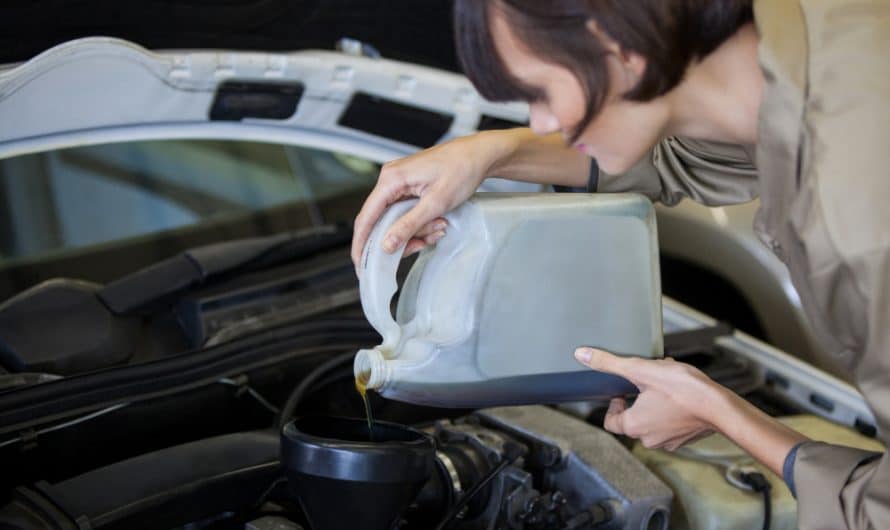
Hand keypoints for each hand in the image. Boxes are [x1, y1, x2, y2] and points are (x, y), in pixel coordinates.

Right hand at [350, 131, 515, 270]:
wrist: (479, 155)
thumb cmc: (461, 170)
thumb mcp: (436, 203)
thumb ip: (409, 225)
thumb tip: (386, 245)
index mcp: (391, 179)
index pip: (366, 217)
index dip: (361, 244)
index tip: (361, 266)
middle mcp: (390, 179)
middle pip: (381, 222)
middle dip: (401, 238)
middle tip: (421, 245)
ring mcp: (398, 183)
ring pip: (396, 220)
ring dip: (416, 231)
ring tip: (439, 226)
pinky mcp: (408, 188)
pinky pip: (406, 213)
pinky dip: (420, 224)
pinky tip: (437, 223)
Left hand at [574, 347, 728, 450]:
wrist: (719, 406)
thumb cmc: (683, 390)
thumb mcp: (641, 369)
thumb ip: (610, 363)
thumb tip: (583, 355)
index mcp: (633, 426)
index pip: (611, 421)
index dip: (614, 405)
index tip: (622, 392)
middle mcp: (648, 439)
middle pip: (632, 420)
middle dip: (637, 398)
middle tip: (646, 383)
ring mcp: (668, 442)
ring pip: (652, 421)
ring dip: (654, 403)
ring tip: (665, 385)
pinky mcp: (684, 439)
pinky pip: (669, 424)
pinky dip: (670, 411)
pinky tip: (679, 395)